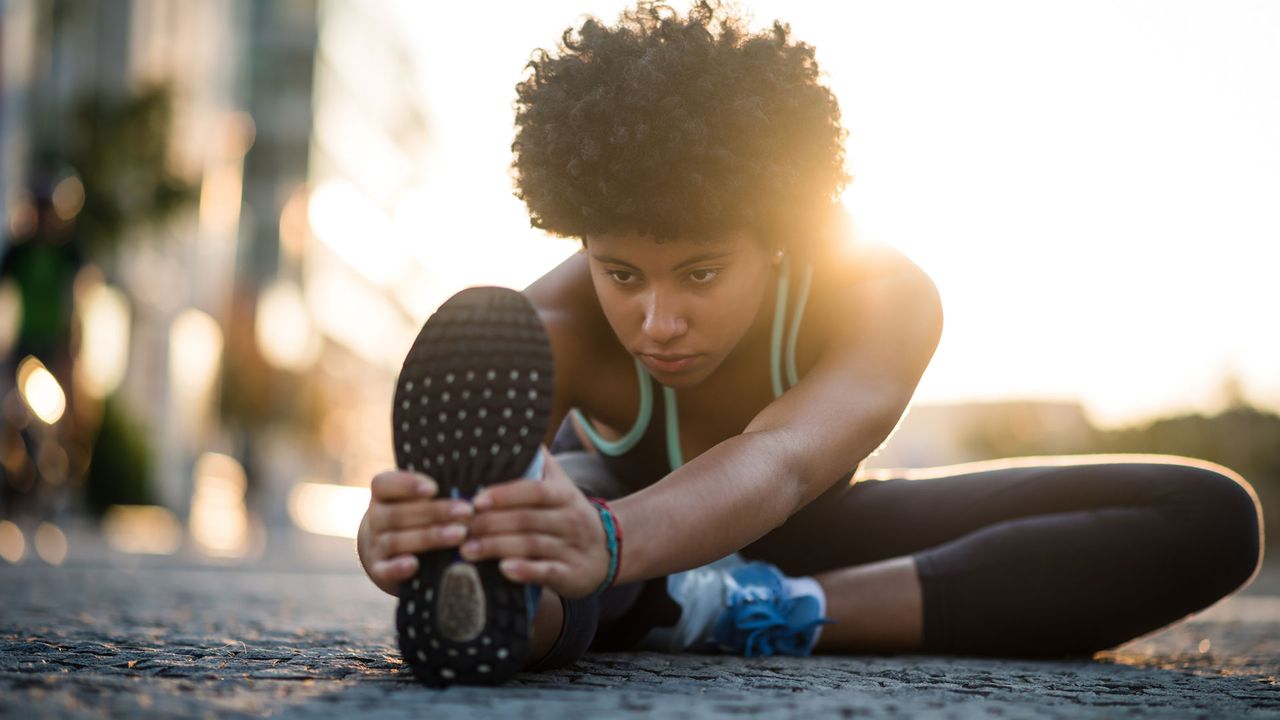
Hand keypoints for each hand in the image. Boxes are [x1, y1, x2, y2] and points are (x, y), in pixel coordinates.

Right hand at [357, 470, 474, 595]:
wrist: (385, 551)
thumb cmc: (413, 518)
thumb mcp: (416, 501)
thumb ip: (433, 495)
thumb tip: (468, 492)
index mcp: (382, 496)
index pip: (384, 484)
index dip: (407, 485)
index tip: (434, 488)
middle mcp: (374, 519)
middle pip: (398, 514)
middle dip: (435, 512)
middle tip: (467, 512)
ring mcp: (374, 546)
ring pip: (396, 540)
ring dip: (429, 537)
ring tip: (460, 535)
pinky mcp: (378, 570)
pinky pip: (384, 570)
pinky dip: (398, 568)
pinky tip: (414, 564)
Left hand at [460, 448, 611, 598]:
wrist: (610, 550)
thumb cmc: (570, 515)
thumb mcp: (561, 486)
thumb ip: (539, 463)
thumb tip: (514, 432)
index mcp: (563, 495)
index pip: (533, 491)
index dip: (505, 494)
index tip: (476, 500)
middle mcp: (569, 520)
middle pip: (526, 519)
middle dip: (489, 524)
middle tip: (458, 528)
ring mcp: (571, 548)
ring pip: (531, 545)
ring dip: (496, 548)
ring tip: (466, 550)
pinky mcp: (571, 574)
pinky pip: (547, 572)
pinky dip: (525, 571)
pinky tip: (504, 570)